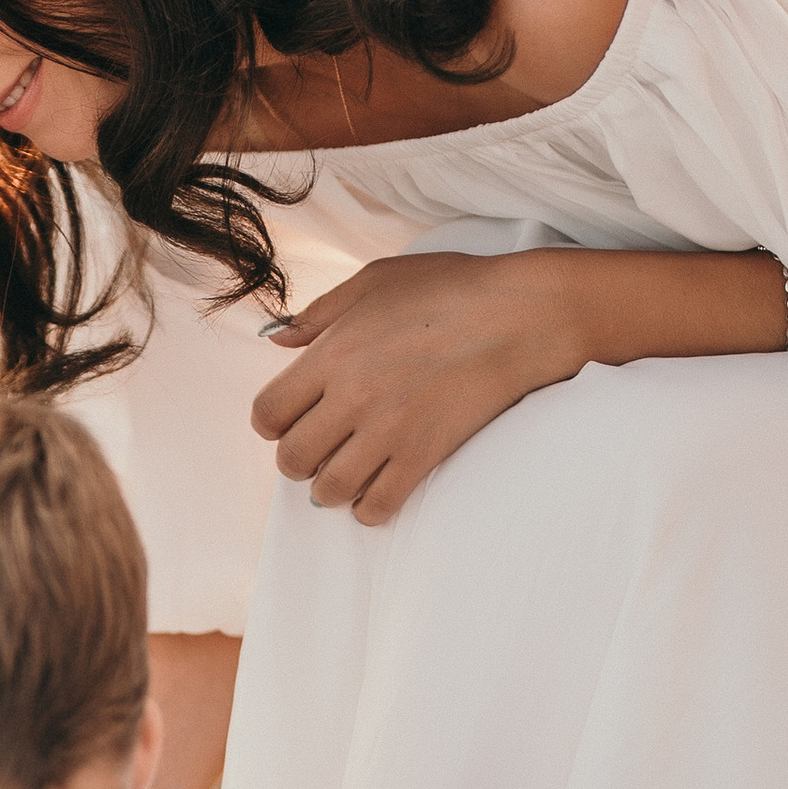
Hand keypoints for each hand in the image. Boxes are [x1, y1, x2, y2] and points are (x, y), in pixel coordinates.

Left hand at [250, 251, 587, 523]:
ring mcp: (389, 429)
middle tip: (318, 451)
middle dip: (298, 461)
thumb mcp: (375, 280)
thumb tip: (276, 340)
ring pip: (328, 489)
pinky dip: (369, 508)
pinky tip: (376, 491)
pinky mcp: (425, 453)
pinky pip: (377, 505)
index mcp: (332, 353)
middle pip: (291, 459)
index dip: (273, 423)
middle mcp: (352, 396)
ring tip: (344, 475)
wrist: (520, 313)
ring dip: (330, 488)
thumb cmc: (450, 288)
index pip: (267, 414)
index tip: (291, 420)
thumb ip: (319, 313)